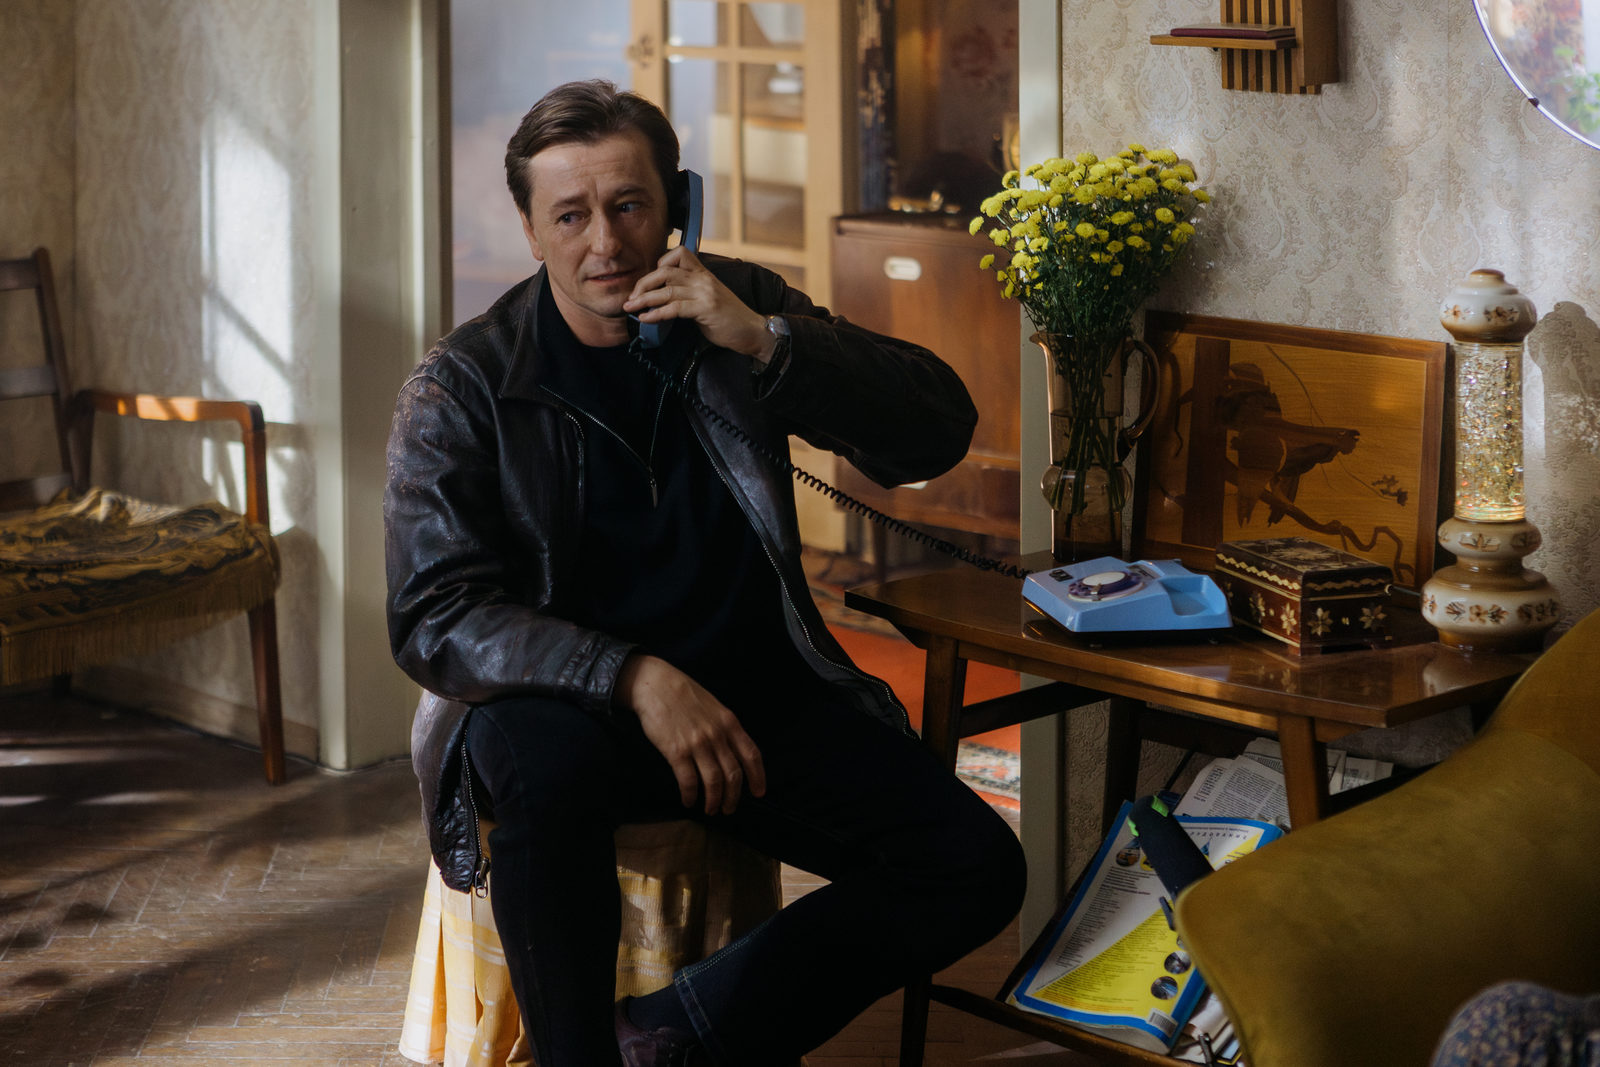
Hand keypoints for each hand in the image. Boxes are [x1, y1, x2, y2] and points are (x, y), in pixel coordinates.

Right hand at [616, 653, 766, 814]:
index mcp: (730, 723)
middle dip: (733, 797)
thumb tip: (733, 753)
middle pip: (733, 774)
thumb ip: (725, 728)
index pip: (752, 755)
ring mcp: (697, 744)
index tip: (758, 793)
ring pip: (714, 782)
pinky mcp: (676, 751)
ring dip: (713, 801)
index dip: (758, 777)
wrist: (656, 684)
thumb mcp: (714, 707)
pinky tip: (689, 800)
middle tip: (728, 808)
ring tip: (710, 809)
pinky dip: (690, 795)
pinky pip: (688, 781)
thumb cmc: (684, 695)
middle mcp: (717, 735)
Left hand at [622, 246, 779, 364]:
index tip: (650, 281)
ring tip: (631, 308)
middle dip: (643, 284)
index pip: (679, 254)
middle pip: (665, 272)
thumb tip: (664, 299)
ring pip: (667, 290)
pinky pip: (674, 308)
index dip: (660, 263)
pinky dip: (656, 314)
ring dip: (644, 300)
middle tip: (631, 298)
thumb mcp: (709, 298)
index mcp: (704, 273)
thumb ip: (690, 294)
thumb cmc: (729, 319)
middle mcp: (703, 279)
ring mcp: (705, 292)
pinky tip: (646, 319)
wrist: (753, 331)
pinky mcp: (706, 308)